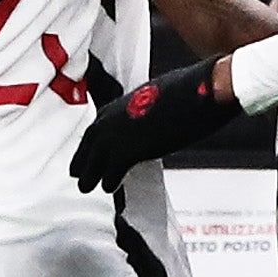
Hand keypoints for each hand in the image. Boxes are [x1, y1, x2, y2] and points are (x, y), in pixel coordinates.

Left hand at [69, 57, 234, 190]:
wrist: (200, 90)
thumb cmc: (187, 89)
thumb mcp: (156, 96)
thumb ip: (144, 111)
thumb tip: (148, 120)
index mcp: (118, 104)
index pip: (95, 128)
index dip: (90, 143)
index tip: (85, 153)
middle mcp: (111, 118)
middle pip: (89, 144)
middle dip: (83, 160)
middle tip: (77, 175)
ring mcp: (117, 134)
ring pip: (94, 161)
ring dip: (90, 175)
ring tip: (86, 187)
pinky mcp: (129, 150)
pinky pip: (111, 172)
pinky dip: (110, 181)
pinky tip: (109, 188)